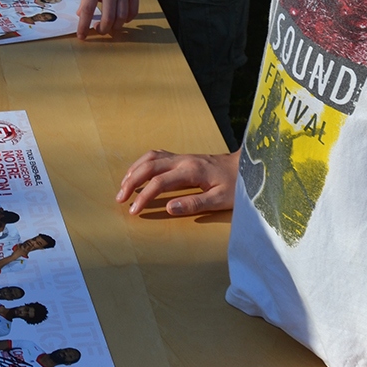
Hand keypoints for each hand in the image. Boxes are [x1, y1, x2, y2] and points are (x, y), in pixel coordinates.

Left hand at [77, 0, 141, 37]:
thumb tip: (81, 12)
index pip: (87, 10)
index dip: (83, 26)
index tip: (81, 36)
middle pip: (108, 18)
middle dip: (102, 30)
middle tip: (98, 30)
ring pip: (122, 17)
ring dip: (115, 27)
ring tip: (110, 27)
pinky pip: (133, 10)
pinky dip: (128, 19)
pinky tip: (123, 19)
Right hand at [117, 149, 238, 216]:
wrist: (246, 165)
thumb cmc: (236, 185)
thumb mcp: (221, 200)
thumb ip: (194, 204)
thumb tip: (168, 208)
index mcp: (191, 171)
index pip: (159, 182)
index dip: (144, 196)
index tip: (134, 210)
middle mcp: (183, 160)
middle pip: (149, 166)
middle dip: (131, 181)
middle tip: (120, 198)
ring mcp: (182, 156)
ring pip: (150, 157)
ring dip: (134, 170)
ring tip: (124, 185)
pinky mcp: (182, 157)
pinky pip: (156, 155)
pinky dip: (142, 163)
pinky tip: (138, 172)